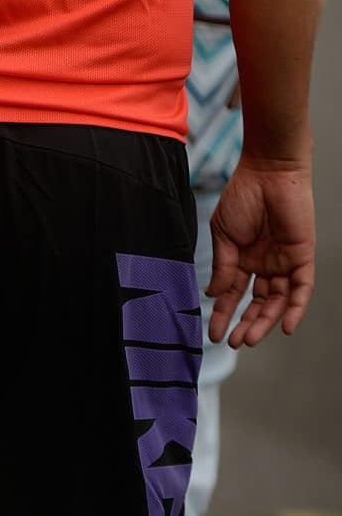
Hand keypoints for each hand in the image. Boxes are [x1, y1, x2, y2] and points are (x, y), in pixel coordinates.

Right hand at [206, 155, 315, 347]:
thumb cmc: (242, 197)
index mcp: (241, 260)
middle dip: (246, 324)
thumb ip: (221, 266)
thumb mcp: (223, 235)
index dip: (223, 315)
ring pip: (276, 301)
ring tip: (250, 339)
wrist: (268, 172)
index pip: (233, 295)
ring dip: (264, 321)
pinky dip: (295, 308)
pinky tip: (285, 327)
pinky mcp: (302, 257)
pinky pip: (301, 289)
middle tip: (234, 343)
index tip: (213, 333)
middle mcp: (263, 265)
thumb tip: (214, 295)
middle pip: (257, 303)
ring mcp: (283, 262)